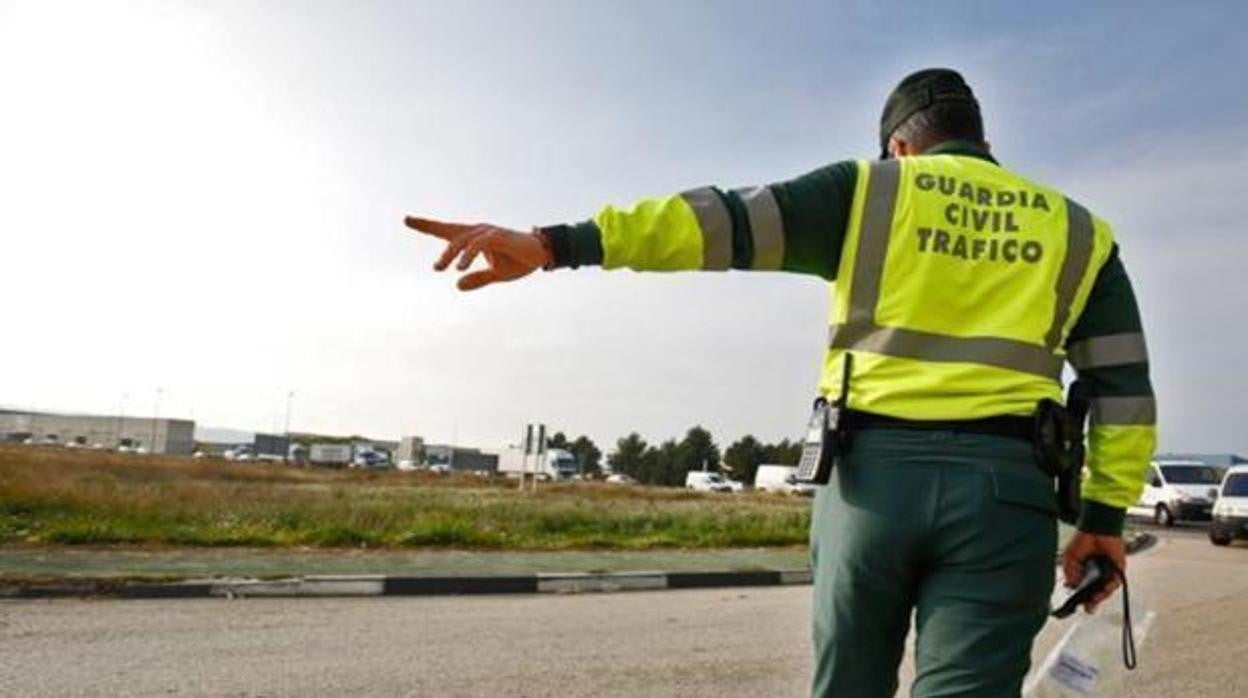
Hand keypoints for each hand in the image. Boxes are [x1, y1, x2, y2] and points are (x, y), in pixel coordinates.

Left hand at [405, 216, 550, 290]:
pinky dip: (467, 256)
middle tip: (414, 234)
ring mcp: (488, 232)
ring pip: (461, 240)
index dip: (427, 225)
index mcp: (475, 238)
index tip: (407, 219)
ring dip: (448, 255)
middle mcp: (478, 231)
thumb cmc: (519, 261)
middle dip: (428, 227)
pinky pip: (478, 245)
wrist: (542, 255)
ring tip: (438, 268)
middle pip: (449, 230)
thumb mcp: (496, 274)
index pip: (447, 230)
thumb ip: (477, 279)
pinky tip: (460, 268)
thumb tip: (457, 285)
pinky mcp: (497, 237)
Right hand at [1061, 531, 1125, 612]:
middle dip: (1092, 602)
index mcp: (1085, 571)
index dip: (1080, 596)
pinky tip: (1102, 590)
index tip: (1075, 604)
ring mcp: (1108, 572)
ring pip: (1106, 589)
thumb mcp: (1071, 558)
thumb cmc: (1083, 540)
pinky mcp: (1118, 569)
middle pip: (1096, 591)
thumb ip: (1070, 572)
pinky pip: (1115, 582)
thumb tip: (1070, 586)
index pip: (1083, 588)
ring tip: (1093, 601)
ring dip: (1100, 596)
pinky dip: (1109, 587)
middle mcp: (1097, 573)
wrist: (1096, 528)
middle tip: (1088, 608)